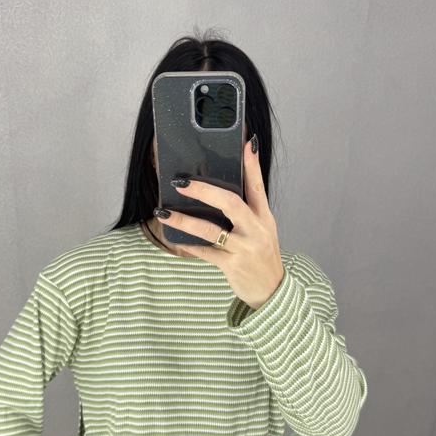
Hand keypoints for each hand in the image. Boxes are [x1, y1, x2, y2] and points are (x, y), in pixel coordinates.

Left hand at [155, 136, 284, 309]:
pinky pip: (205, 252)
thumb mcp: (262, 230)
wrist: (271, 291)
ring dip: (184, 220)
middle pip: (230, 203)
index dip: (251, 164)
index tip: (244, 143)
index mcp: (264, 216)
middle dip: (204, 191)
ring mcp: (245, 248)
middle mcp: (256, 229)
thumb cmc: (261, 256)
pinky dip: (189, 245)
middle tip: (180, 183)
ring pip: (210, 229)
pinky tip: (175, 240)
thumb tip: (220, 191)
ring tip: (164, 212)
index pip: (257, 185)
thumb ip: (248, 210)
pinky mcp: (232, 265)